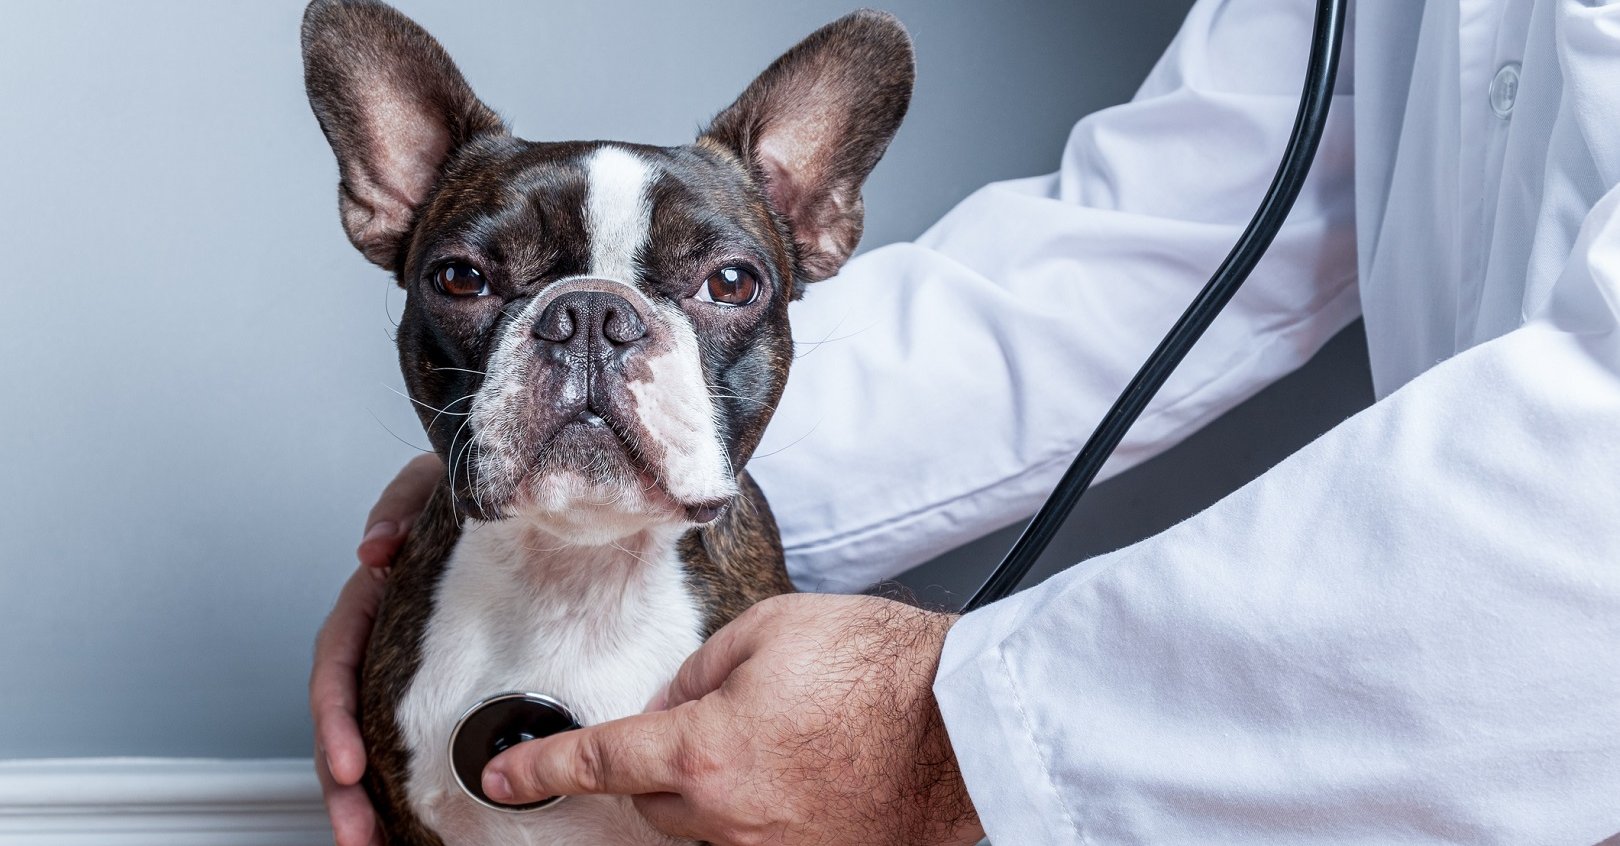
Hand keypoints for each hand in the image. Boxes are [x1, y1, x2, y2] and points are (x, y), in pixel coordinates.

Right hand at [311, 454, 442, 845]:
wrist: (527, 491)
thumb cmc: (476, 490)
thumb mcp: (436, 484)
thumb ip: (402, 503)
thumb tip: (375, 549)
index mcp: (374, 594)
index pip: (338, 659)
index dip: (335, 715)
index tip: (350, 764)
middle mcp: (381, 633)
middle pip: (342, 716)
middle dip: (339, 781)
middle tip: (356, 830)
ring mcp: (403, 660)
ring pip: (366, 735)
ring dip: (359, 796)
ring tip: (368, 842)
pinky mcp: (437, 680)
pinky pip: (407, 733)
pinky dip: (398, 780)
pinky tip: (404, 821)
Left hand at [481, 594, 983, 845]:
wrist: (963, 723)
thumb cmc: (882, 670)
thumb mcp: (770, 630)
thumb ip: (699, 669)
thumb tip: (673, 701)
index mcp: (705, 753)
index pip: (599, 761)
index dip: (540, 767)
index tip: (503, 774)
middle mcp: (728, 819)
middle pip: (652, 804)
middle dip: (663, 764)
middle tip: (718, 717)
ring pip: (704, 828)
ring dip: (715, 791)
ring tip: (780, 743)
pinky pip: (756, 842)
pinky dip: (759, 812)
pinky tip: (798, 777)